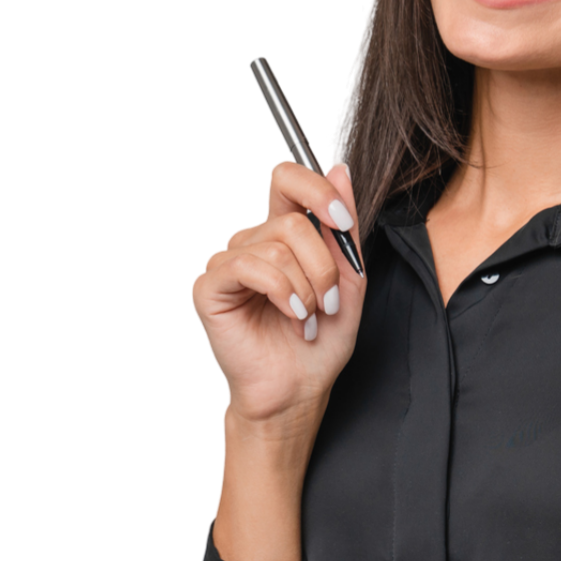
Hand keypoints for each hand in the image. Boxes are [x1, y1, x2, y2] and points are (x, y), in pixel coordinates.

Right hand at [192, 160, 365, 425]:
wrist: (298, 389)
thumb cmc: (320, 343)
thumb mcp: (349, 281)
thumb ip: (344, 229)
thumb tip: (341, 171)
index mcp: (283, 233)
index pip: (288, 179)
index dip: (318, 191)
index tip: (343, 221)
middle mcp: (252, 242)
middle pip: (293, 223)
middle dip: (324, 268)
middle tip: (327, 304)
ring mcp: (229, 262)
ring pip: (277, 248)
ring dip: (306, 291)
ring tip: (308, 320)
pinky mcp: (210, 286)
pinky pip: (250, 267)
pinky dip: (283, 294)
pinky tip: (292, 319)